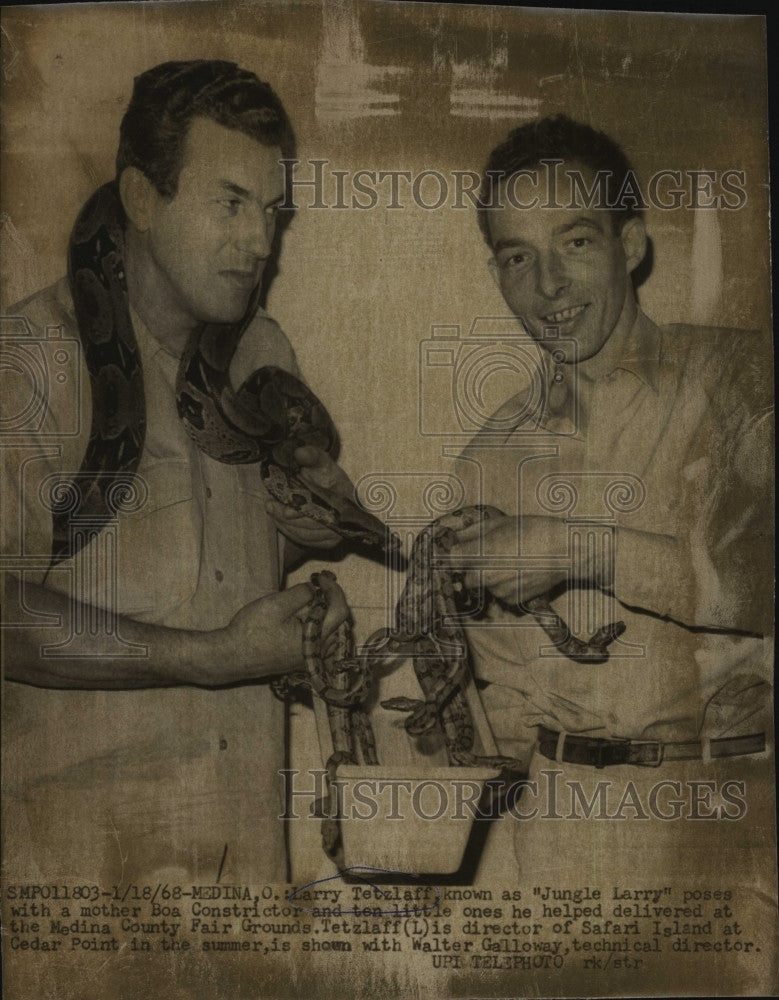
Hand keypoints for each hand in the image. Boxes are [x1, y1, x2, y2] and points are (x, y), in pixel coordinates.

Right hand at [216, 576, 348, 683]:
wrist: (230, 657)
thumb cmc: (251, 631)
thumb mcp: (276, 605)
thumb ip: (301, 594)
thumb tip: (314, 589)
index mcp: (314, 639)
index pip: (340, 611)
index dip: (334, 590)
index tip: (321, 578)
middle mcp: (315, 652)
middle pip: (337, 621)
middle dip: (330, 599)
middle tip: (317, 584)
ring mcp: (307, 657)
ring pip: (327, 630)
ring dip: (323, 611)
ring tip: (308, 597)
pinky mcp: (297, 659)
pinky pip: (315, 638)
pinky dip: (313, 622)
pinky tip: (299, 613)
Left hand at [265, 445, 355, 548]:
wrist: (335, 491)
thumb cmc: (327, 476)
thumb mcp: (321, 462)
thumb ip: (312, 456)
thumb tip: (300, 452)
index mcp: (344, 500)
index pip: (323, 510)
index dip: (303, 511)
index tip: (287, 509)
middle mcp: (343, 522)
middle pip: (311, 525)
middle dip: (287, 517)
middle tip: (269, 505)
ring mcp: (336, 534)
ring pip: (305, 534)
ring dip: (285, 524)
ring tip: (271, 509)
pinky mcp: (327, 542)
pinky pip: (304, 540)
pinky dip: (289, 531)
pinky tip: (278, 520)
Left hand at [441, 513, 573, 605]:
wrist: (565, 551)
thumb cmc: (533, 530)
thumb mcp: (500, 523)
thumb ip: (472, 532)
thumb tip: (453, 537)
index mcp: (478, 553)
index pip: (448, 560)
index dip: (452, 555)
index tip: (456, 552)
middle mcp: (484, 575)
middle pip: (465, 578)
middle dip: (472, 569)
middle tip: (489, 558)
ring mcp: (497, 590)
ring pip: (484, 587)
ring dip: (490, 578)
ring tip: (510, 563)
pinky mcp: (512, 601)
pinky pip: (500, 595)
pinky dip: (505, 587)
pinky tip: (519, 573)